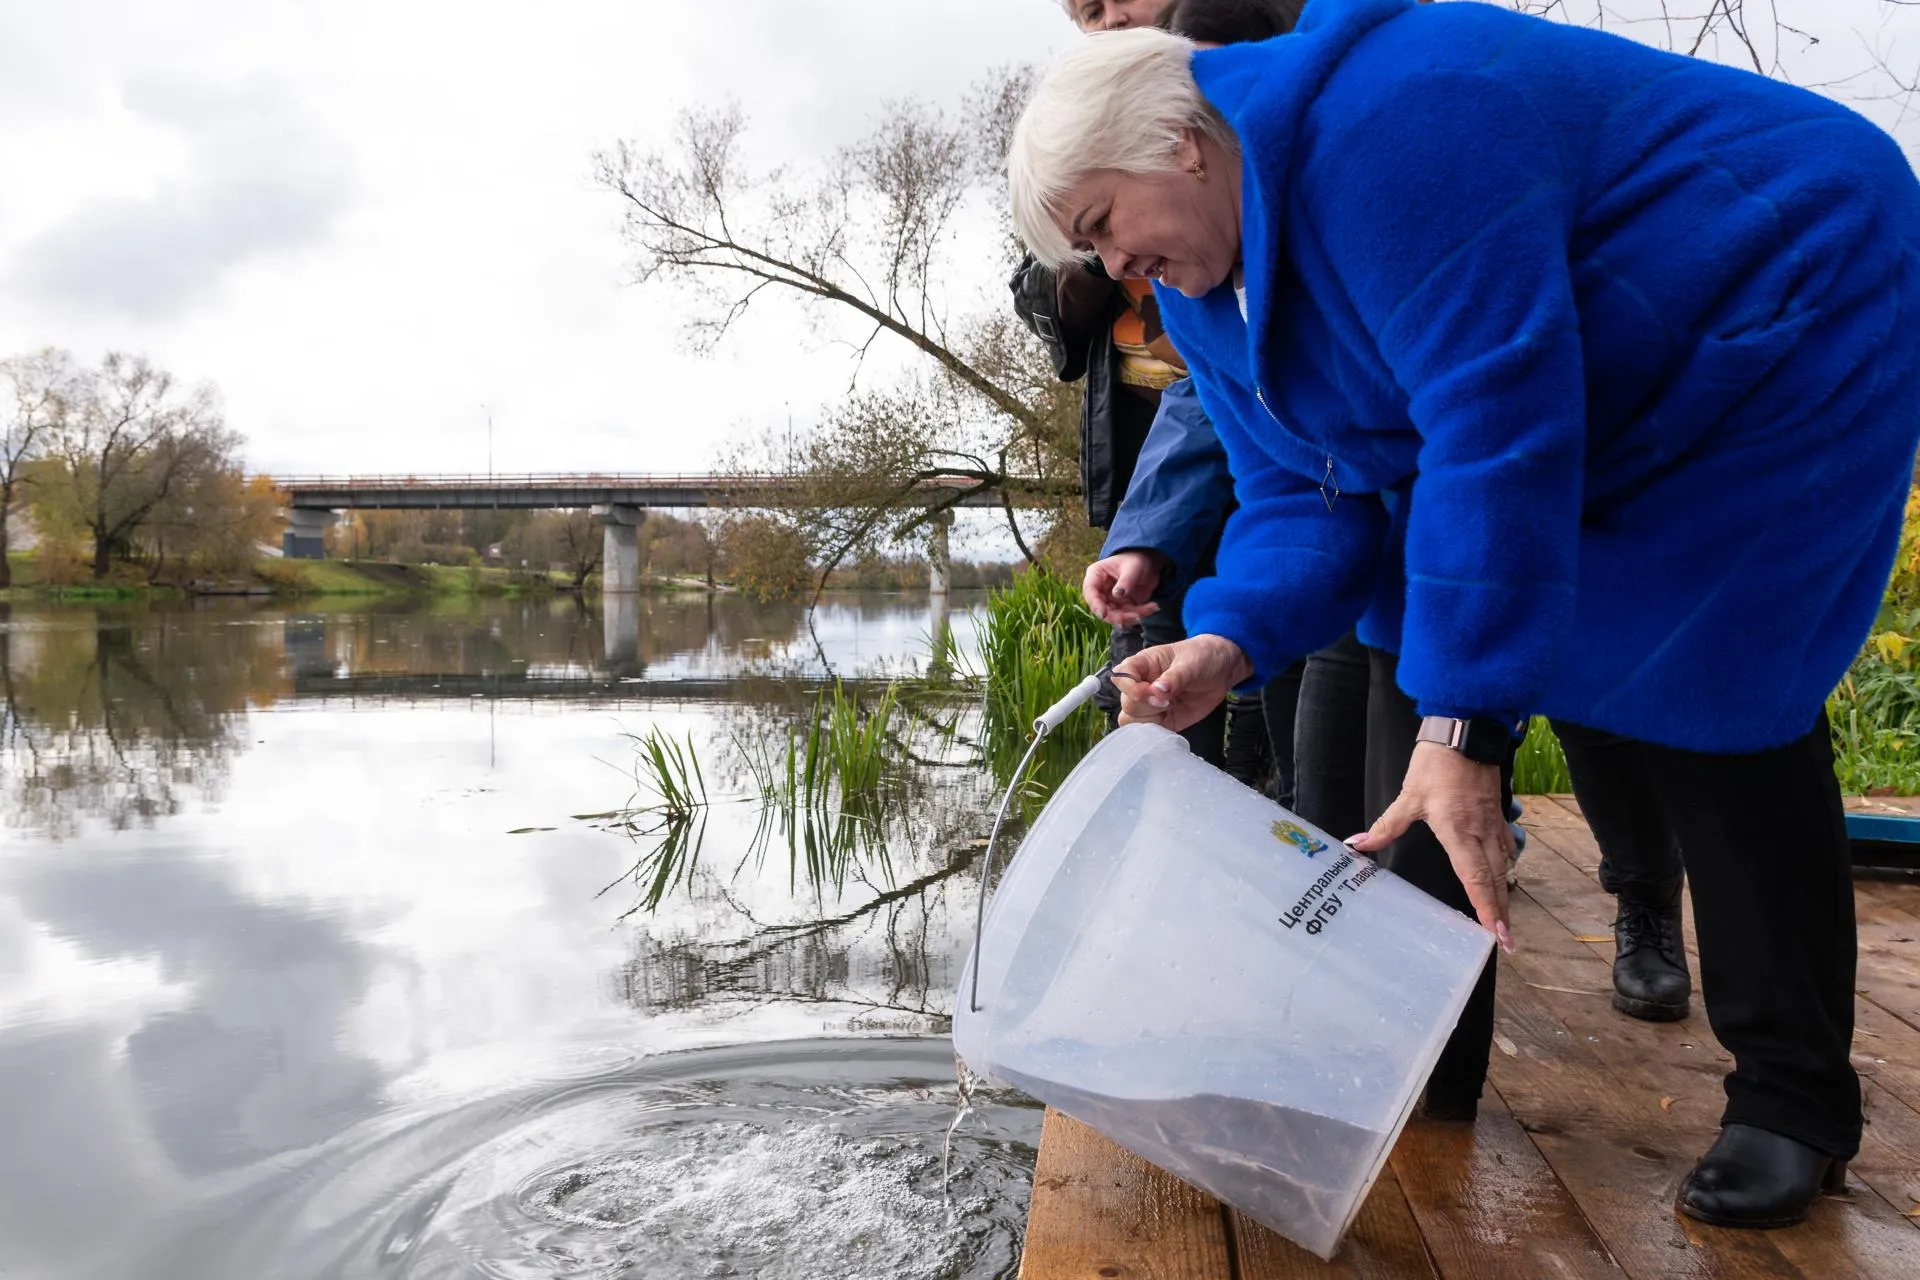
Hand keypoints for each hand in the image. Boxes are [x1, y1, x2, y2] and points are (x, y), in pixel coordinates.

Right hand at [1083, 551, 1165, 625]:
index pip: (1090, 592)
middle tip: (1136, 616)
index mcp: (1096, 576)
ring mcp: (1111, 601)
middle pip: (1102, 609)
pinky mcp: (1123, 607)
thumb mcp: (1133, 568)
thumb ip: (1126, 581)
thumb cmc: (1136, 560)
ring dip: (1132, 617)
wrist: (1148, 563)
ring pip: (1116, 616)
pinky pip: (1129, 616)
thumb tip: (1117, 594)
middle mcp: (1100, 591)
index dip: (1095, 605)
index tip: (1103, 614)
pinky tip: (1153, 607)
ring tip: (1150, 608)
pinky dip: (1141, 614)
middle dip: (1118, 616)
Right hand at [1114, 634, 1251, 732]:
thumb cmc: (1203, 657)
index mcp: (1142, 664)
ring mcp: (1150, 705)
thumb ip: (1175, 677)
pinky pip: (1149, 731)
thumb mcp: (1191, 662)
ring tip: (1172, 707)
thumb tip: (1158, 690)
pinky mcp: (1162, 720)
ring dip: (1151, 719)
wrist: (1222, 671)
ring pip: (1132, 719)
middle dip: (1147, 705)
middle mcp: (1141, 685)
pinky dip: (1157, 731)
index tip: (1149, 690)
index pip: (1121, 676)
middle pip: (1127, 702)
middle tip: (1169, 701)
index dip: (1130, 687)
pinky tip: (1173, 718)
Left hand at [1348, 743, 1515, 952]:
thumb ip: (1386, 826)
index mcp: (1459, 833)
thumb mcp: (1408, 796)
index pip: (1476, 879)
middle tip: (1508, 940)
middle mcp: (1481, 833)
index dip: (1487, 908)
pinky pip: (1506, 845)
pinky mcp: (1495, 812)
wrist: (1464, 732)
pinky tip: (1505, 871)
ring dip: (1504, 891)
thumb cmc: (1436, 764)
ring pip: (1503, 864)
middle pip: (1495, 879)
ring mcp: (1492, 823)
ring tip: (1505, 916)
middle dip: (1501, 911)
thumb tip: (1358, 845)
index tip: (1498, 933)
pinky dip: (1506, 864)